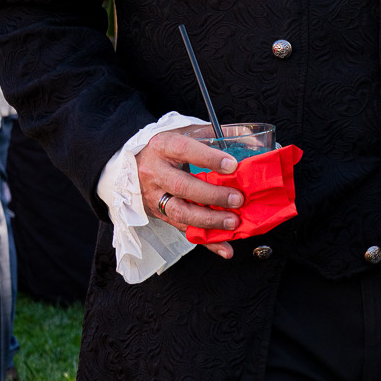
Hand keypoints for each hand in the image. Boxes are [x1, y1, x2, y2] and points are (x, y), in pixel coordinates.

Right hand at [137, 129, 243, 260]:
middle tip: (237, 199)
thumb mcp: (182, 134)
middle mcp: (156, 172)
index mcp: (162, 147)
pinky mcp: (161, 215)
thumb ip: (210, 135)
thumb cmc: (165, 149)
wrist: (133, 167)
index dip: (209, 158)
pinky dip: (206, 241)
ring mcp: (156, 196)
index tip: (232, 166)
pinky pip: (184, 229)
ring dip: (210, 221)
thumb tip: (248, 136)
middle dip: (212, 196)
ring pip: (181, 212)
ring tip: (232, 222)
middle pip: (182, 187)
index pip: (184, 150)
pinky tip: (224, 247)